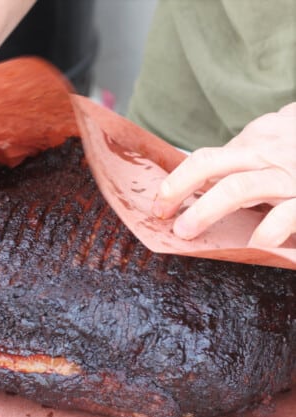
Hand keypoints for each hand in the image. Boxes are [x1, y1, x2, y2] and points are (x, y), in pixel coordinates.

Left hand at [153, 103, 295, 247]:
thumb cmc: (294, 150)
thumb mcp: (264, 145)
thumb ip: (234, 161)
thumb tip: (190, 182)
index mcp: (250, 147)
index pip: (204, 159)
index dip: (177, 181)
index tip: (160, 204)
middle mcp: (265, 159)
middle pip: (212, 168)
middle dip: (181, 192)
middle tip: (165, 219)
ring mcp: (286, 178)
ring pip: (239, 188)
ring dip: (207, 211)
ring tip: (187, 233)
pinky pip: (286, 215)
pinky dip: (268, 231)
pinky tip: (253, 245)